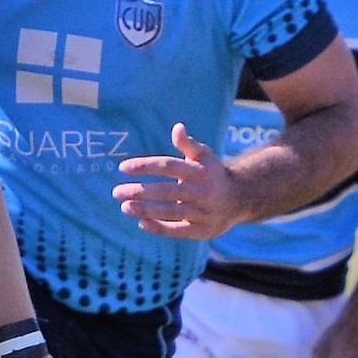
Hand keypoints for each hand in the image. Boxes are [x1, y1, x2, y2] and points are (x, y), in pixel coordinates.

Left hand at [113, 122, 237, 239]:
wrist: (240, 199)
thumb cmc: (212, 174)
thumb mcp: (204, 156)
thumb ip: (188, 144)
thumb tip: (177, 127)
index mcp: (198, 171)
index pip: (168, 166)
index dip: (145, 166)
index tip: (123, 167)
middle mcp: (200, 191)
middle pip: (166, 191)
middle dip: (140, 191)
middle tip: (116, 192)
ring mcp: (202, 212)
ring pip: (170, 211)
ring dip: (146, 210)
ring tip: (125, 207)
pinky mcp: (202, 230)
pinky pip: (178, 230)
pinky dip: (159, 227)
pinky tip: (141, 223)